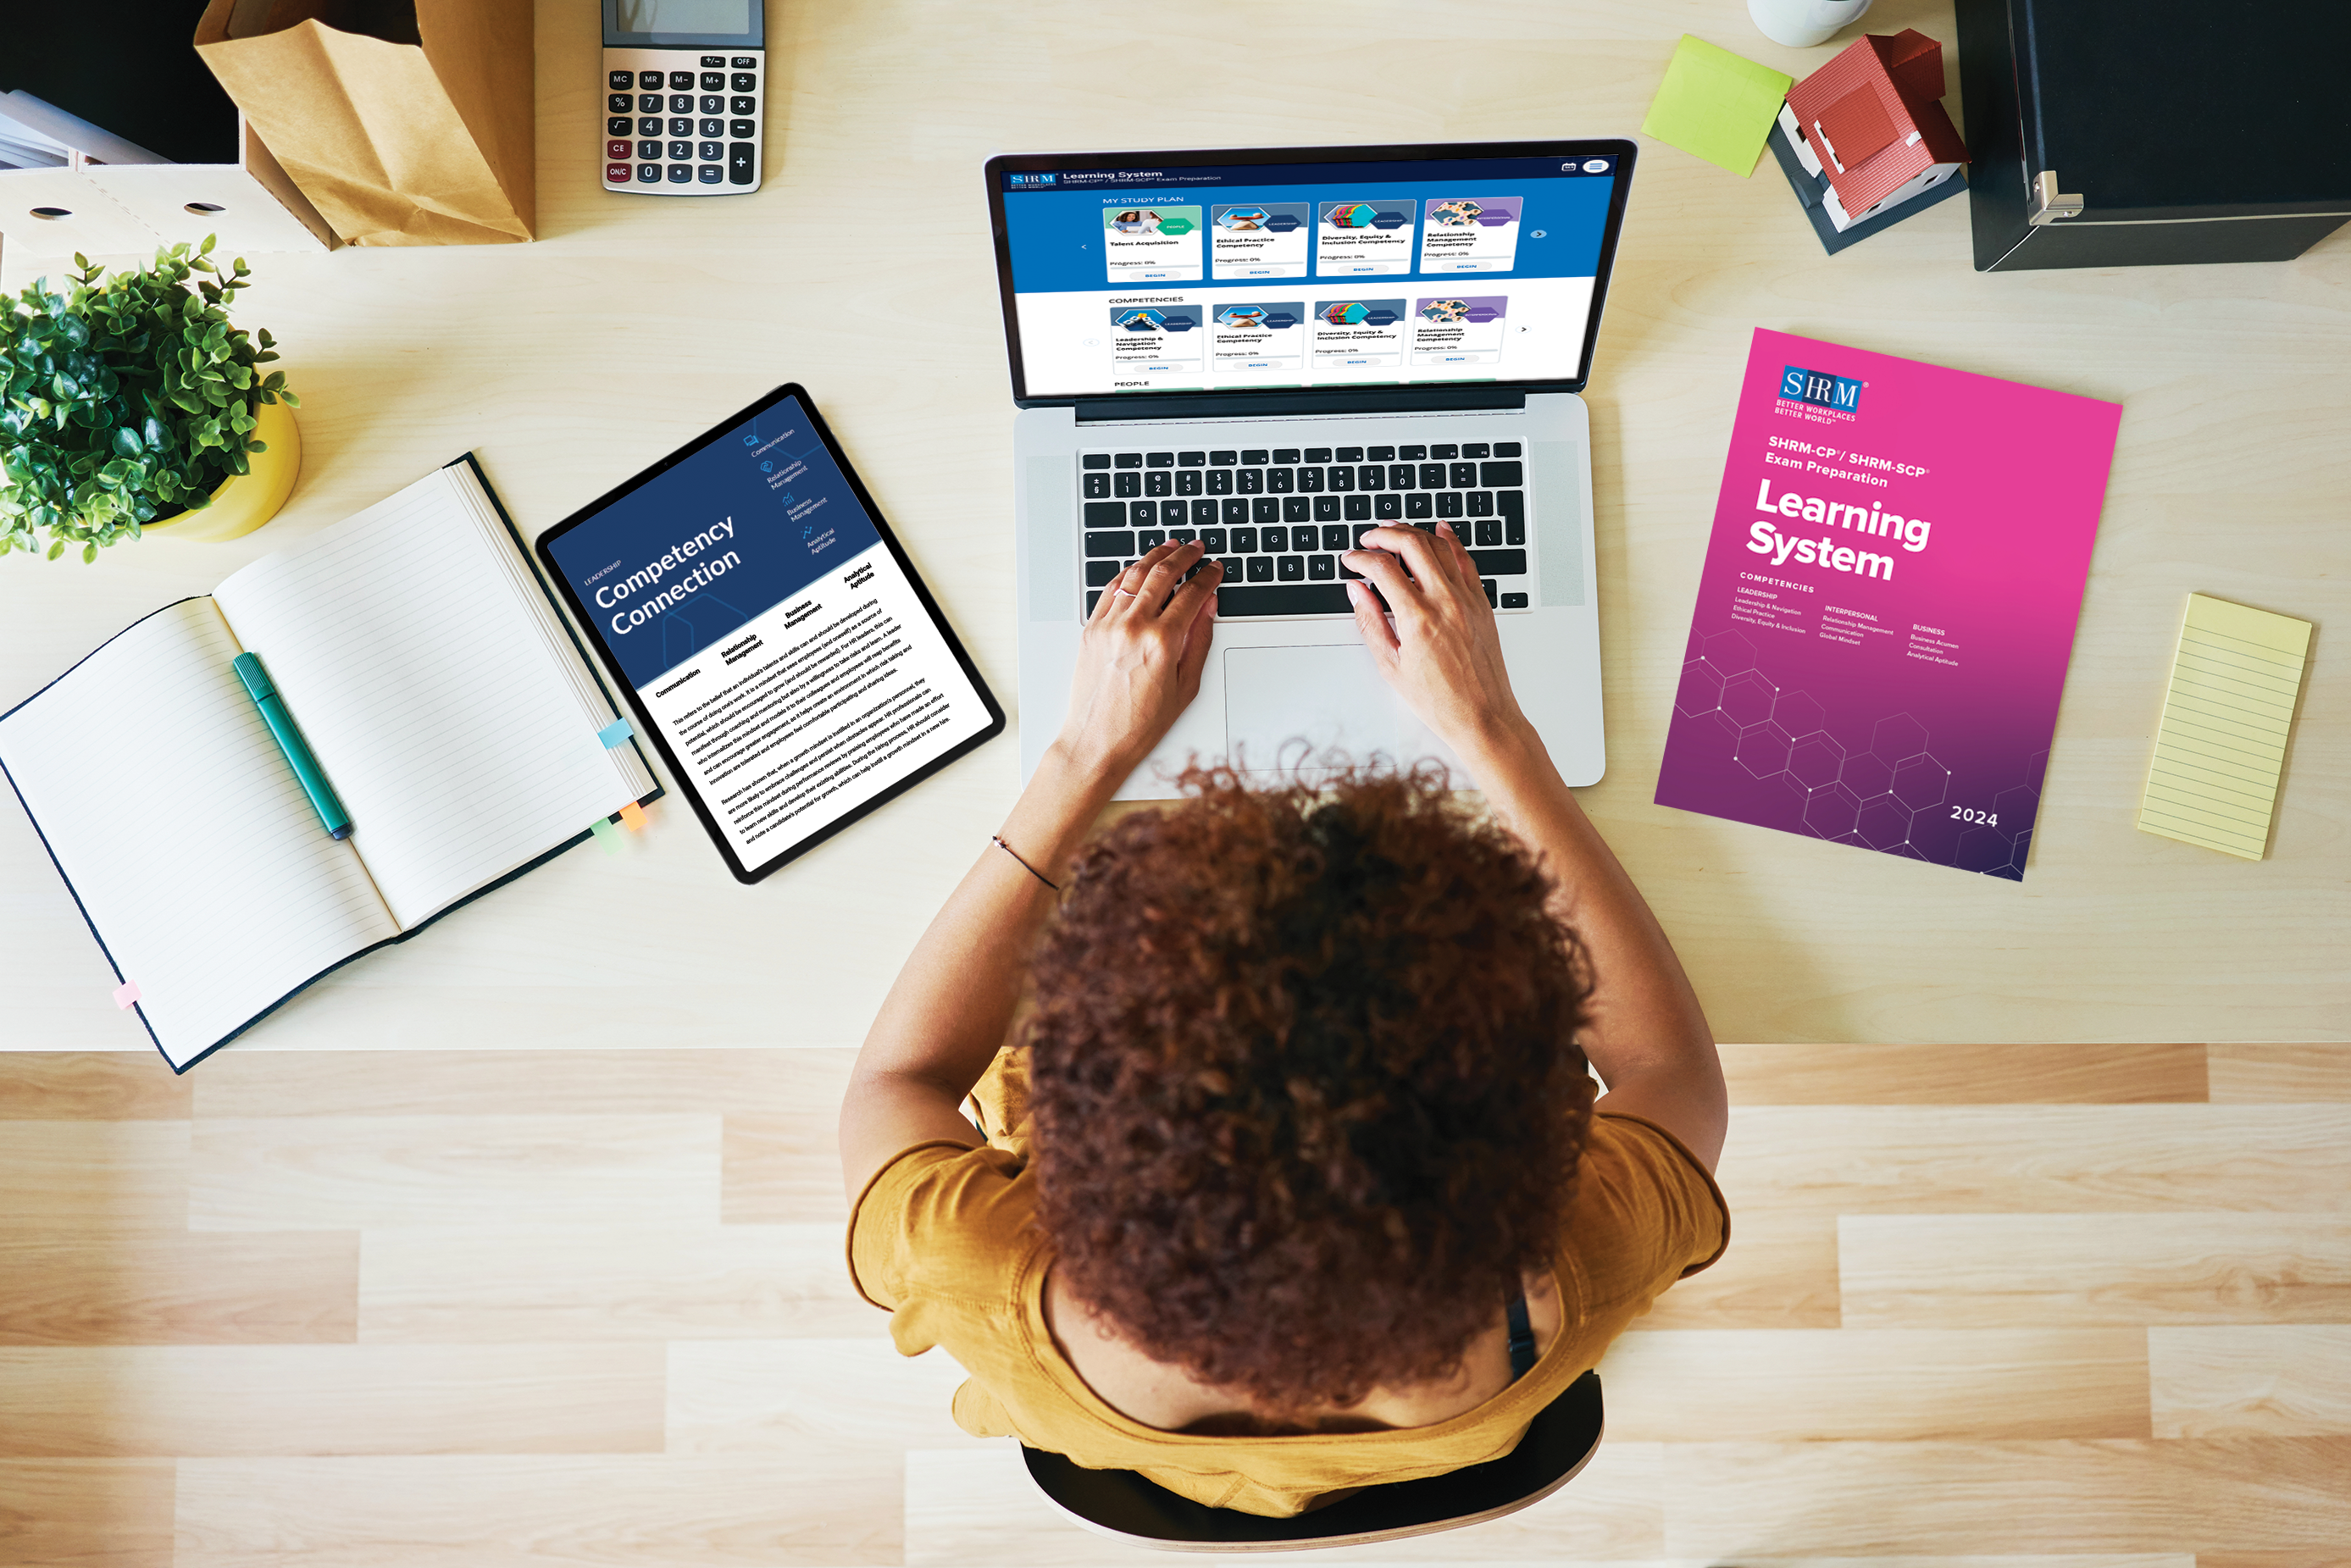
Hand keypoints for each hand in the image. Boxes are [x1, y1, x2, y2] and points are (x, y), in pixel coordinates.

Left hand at [1056, 540, 1221, 777]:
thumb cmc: (1141, 723)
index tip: (1215, 569)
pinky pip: (1110, 589)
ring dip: (1154, 556)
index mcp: (1162, 642)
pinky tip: (1137, 568)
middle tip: (1196, 548)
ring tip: (1169, 547)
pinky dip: (1126, 573)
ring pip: (1134, 575)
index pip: (1192, 594)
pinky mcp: (1091, 629)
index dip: (1208, 577)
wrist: (1097, 741)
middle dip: (1184, 556)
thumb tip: (1208, 607)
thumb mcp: (1186, 686)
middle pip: (1162, 575)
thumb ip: (1199, 641)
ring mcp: (1108, 625)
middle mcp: (1134, 627)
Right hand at [1341, 522, 1530, 757]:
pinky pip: (1466, 560)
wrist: (1482, 716)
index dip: (1360, 558)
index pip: (1383, 569)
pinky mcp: (1482, 603)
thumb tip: (1357, 591)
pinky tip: (1441, 531)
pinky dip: (1451, 540)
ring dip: (1414, 532)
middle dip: (1385, 534)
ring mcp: (1467, 599)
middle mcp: (1445, 602)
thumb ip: (1370, 622)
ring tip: (1395, 532)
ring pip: (1440, 546)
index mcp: (1417, 619)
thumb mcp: (1391, 666)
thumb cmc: (1439, 701)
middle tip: (1369, 538)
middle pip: (1412, 544)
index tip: (1351, 560)